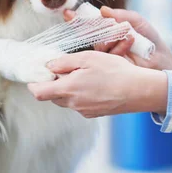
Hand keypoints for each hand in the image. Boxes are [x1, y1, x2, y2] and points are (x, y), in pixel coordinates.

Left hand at [27, 51, 167, 117]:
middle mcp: (73, 103)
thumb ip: (65, 62)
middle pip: (53, 96)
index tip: (36, 75)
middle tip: (66, 69)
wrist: (138, 90)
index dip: (33, 84)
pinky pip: (80, 104)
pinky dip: (82, 94)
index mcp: (68, 89)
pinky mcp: (94, 113)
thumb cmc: (115, 71)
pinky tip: (96, 84)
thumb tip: (50, 66)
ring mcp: (84, 111)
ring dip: (69, 89)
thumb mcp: (88, 58)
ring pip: (68, 100)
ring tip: (85, 75)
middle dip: (54, 84)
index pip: (39, 93)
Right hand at [63, 7, 171, 71]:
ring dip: (111, 37)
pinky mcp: (113, 67)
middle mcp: (105, 44)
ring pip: (100, 46)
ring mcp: (108, 57)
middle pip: (91, 35)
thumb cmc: (150, 39)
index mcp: (108, 32)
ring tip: (128, 34)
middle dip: (96, 29)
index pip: (90, 25)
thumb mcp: (138, 22)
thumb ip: (122, 15)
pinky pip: (111, 56)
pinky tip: (130, 40)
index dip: (78, 20)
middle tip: (112, 25)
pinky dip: (120, 46)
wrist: (163, 60)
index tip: (68, 14)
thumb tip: (103, 10)